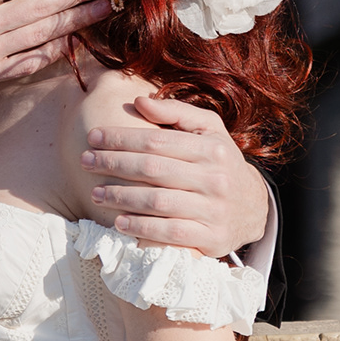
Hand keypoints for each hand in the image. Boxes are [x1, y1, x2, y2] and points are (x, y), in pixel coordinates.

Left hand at [83, 93, 272, 260]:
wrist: (254, 207)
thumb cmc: (220, 162)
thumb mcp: (209, 129)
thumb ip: (176, 112)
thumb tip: (139, 101)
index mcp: (212, 148)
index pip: (157, 141)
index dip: (121, 139)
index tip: (93, 137)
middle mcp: (214, 178)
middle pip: (153, 170)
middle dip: (114, 164)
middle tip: (86, 162)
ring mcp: (213, 210)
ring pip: (158, 203)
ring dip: (121, 197)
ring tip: (96, 193)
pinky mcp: (211, 239)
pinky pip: (170, 234)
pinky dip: (142, 228)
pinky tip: (119, 222)